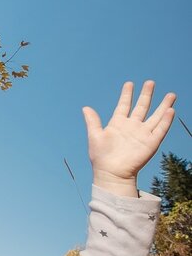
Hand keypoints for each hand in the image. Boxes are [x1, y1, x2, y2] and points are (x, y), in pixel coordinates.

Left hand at [83, 81, 175, 196]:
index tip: (130, 84)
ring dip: (163, 106)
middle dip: (146, 95)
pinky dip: (166, 120)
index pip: (124, 105)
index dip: (127, 95)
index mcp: (117, 123)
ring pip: (155, 116)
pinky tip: (170, 110)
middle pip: (142, 107)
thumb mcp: (95, 135)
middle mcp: (132, 126)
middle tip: (150, 82)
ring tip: (171, 95)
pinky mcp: (151, 143)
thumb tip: (85, 107)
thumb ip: (93, 121)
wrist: (111, 173)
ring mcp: (142, 134)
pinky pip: (160, 129)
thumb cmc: (101, 156)